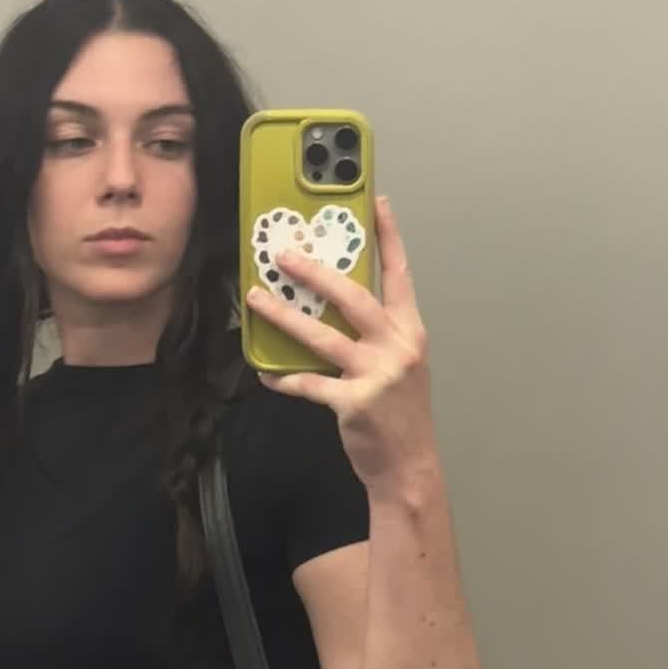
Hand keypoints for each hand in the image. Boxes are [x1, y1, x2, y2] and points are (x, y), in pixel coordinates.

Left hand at [245, 193, 439, 492]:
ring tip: (257, 298)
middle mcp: (397, 346)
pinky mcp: (353, 402)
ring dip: (284, 316)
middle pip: (353, 296)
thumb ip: (375, 333)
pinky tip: (264, 370)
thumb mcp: (400, 364)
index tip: (377, 202)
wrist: (409, 466)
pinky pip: (308, 382)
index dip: (388, 237)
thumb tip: (332, 303)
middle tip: (284, 253)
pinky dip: (283, 376)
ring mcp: (376, 374)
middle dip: (315, 271)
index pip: (400, 273)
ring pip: (322, 335)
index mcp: (410, 331)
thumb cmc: (400, 414)